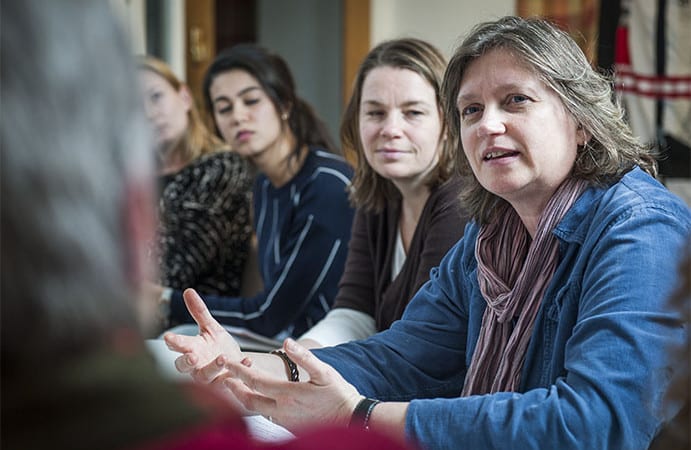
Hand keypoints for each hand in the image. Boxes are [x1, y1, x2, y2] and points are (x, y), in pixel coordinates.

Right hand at [163, 288, 242, 381]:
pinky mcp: (226, 384)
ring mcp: (211, 377)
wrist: (236, 365)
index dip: (173, 342)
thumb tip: (188, 291)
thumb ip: (199, 311)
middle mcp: (197, 366)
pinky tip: (246, 361)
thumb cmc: (218, 347)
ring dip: (214, 367)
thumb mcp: (210, 327)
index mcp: (192, 349)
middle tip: (191, 356)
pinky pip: (232, 379)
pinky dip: (240, 370)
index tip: (169, 337)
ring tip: (223, 357)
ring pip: (207, 376)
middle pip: (184, 366)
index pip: (178, 346)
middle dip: (186, 362)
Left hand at [223, 338, 361, 430]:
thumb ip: (304, 357)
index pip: (255, 381)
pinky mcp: (289, 428)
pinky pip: (267, 416)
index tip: (227, 362)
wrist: (351, 420)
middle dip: (234, 388)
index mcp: (288, 394)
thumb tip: (287, 342)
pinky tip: (259, 400)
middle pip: (248, 400)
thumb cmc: (339, 395)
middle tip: (224, 378)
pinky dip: (257, 406)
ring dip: (244, 398)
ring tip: (237, 387)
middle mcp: (282, 410)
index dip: (238, 371)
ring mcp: (284, 421)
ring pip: (256, 410)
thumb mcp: (325, 372)